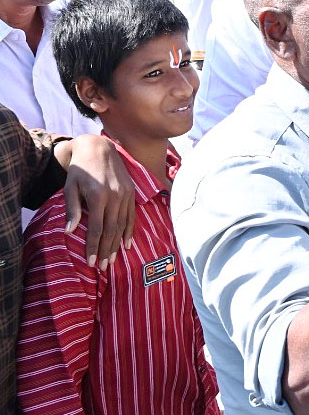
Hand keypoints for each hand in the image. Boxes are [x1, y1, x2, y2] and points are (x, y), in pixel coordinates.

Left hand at [53, 135, 136, 268]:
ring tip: (113, 259)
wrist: (98, 148)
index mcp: (98, 196)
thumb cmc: (80, 169)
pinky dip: (130, 231)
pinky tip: (127, 244)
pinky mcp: (132, 192)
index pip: (97, 228)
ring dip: (118, 244)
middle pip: (111, 230)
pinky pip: (132, 215)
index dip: (94, 247)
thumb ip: (72, 209)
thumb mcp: (70, 187)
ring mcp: (126, 194)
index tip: (91, 262)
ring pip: (123, 225)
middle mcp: (115, 196)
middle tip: (103, 266)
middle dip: (107, 250)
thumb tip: (70, 232)